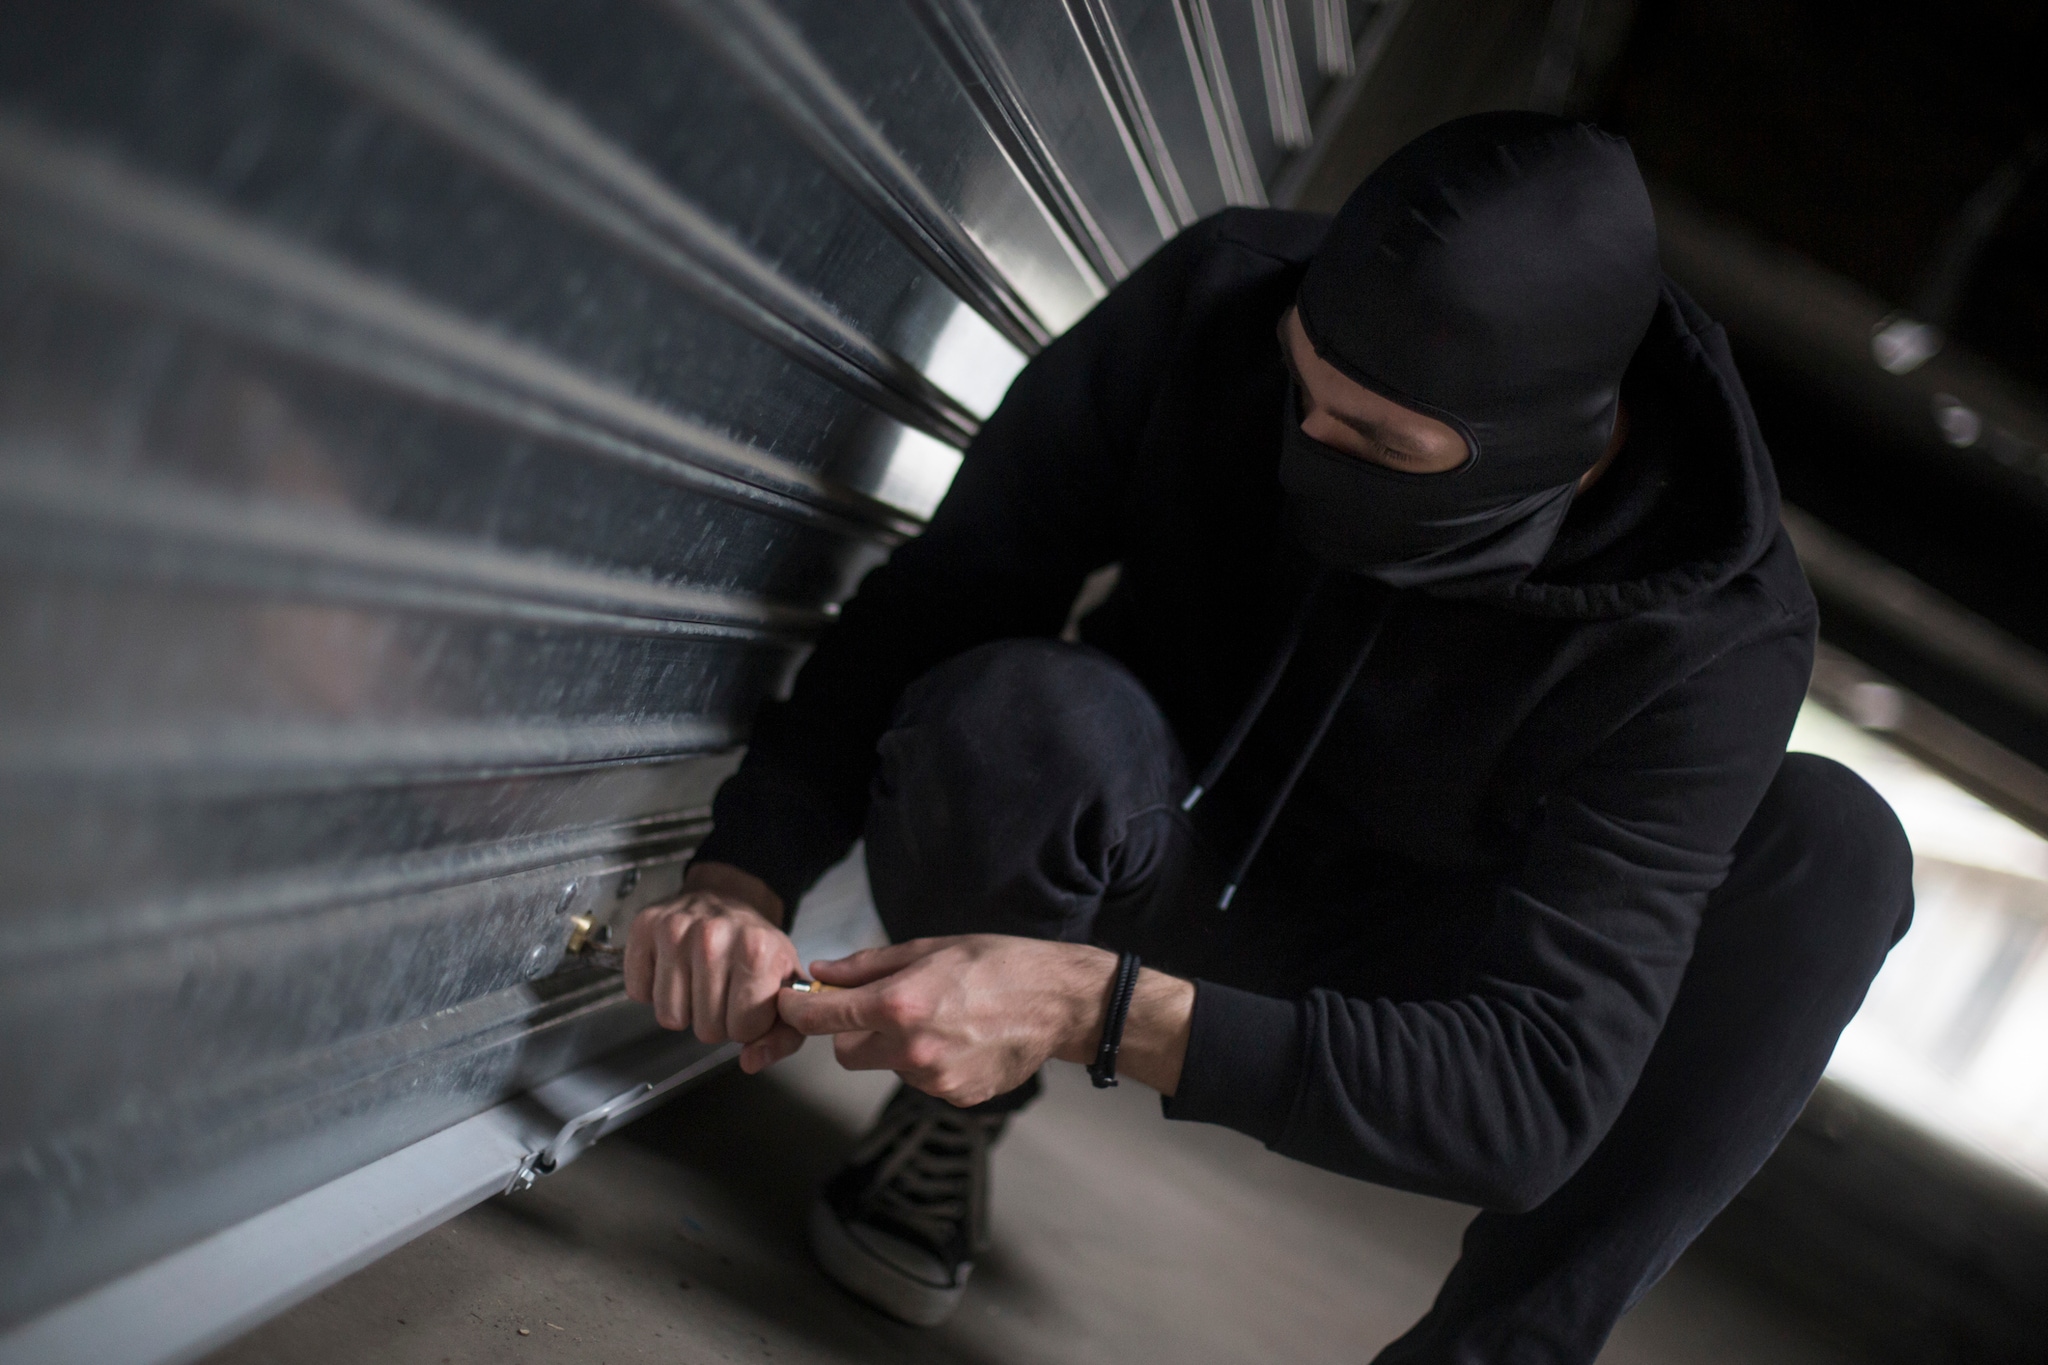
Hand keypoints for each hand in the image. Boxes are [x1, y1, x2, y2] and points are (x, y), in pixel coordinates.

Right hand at [624, 862, 801, 1073]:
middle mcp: (713, 937)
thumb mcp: (787, 989)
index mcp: (757, 950)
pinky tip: (674, 969)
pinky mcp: (644, 927)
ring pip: (669, 1017)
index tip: (748, 1002)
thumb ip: (783, 1037)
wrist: (731, 899)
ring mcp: (674, 929)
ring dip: (684, 1008)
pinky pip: (638, 992)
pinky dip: (654, 989)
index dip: (746, 1025)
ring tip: (699, 980)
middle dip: (716, 1019)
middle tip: (723, 990)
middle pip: (705, 1030)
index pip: (742, 1031)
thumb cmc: (757, 947)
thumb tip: (751, 1061)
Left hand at [777, 935, 1195, 1105]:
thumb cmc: (997, 963)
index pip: (821, 1019)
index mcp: (899, 1004)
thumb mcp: (927, 948)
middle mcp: (910, 1048)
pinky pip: (918, 1080)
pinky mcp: (954, 1096)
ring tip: (936, 1019)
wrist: (1058, 1002)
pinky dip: (925, 1062)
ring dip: (891, 1047)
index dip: (797, 1011)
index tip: (790, 1006)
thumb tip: (822, 972)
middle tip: (882, 1006)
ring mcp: (932, 1078)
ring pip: (883, 1066)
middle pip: (844, 1051)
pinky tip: (958, 1039)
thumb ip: (867, 965)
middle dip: (851, 1030)